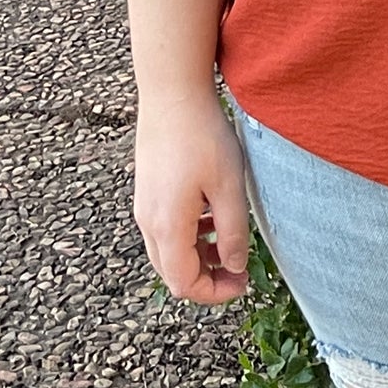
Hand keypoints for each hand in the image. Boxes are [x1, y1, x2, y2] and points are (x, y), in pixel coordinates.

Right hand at [133, 86, 251, 304]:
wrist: (172, 94)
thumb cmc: (203, 137)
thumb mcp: (229, 187)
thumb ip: (233, 233)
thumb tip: (235, 267)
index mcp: (168, 228)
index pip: (185, 284)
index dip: (215, 293)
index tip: (243, 283)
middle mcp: (148, 222)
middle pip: (172, 273)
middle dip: (206, 278)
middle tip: (238, 268)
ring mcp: (143, 206)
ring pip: (167, 251)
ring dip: (197, 256)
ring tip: (227, 239)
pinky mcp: (146, 190)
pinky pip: (164, 228)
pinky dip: (187, 235)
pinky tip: (210, 214)